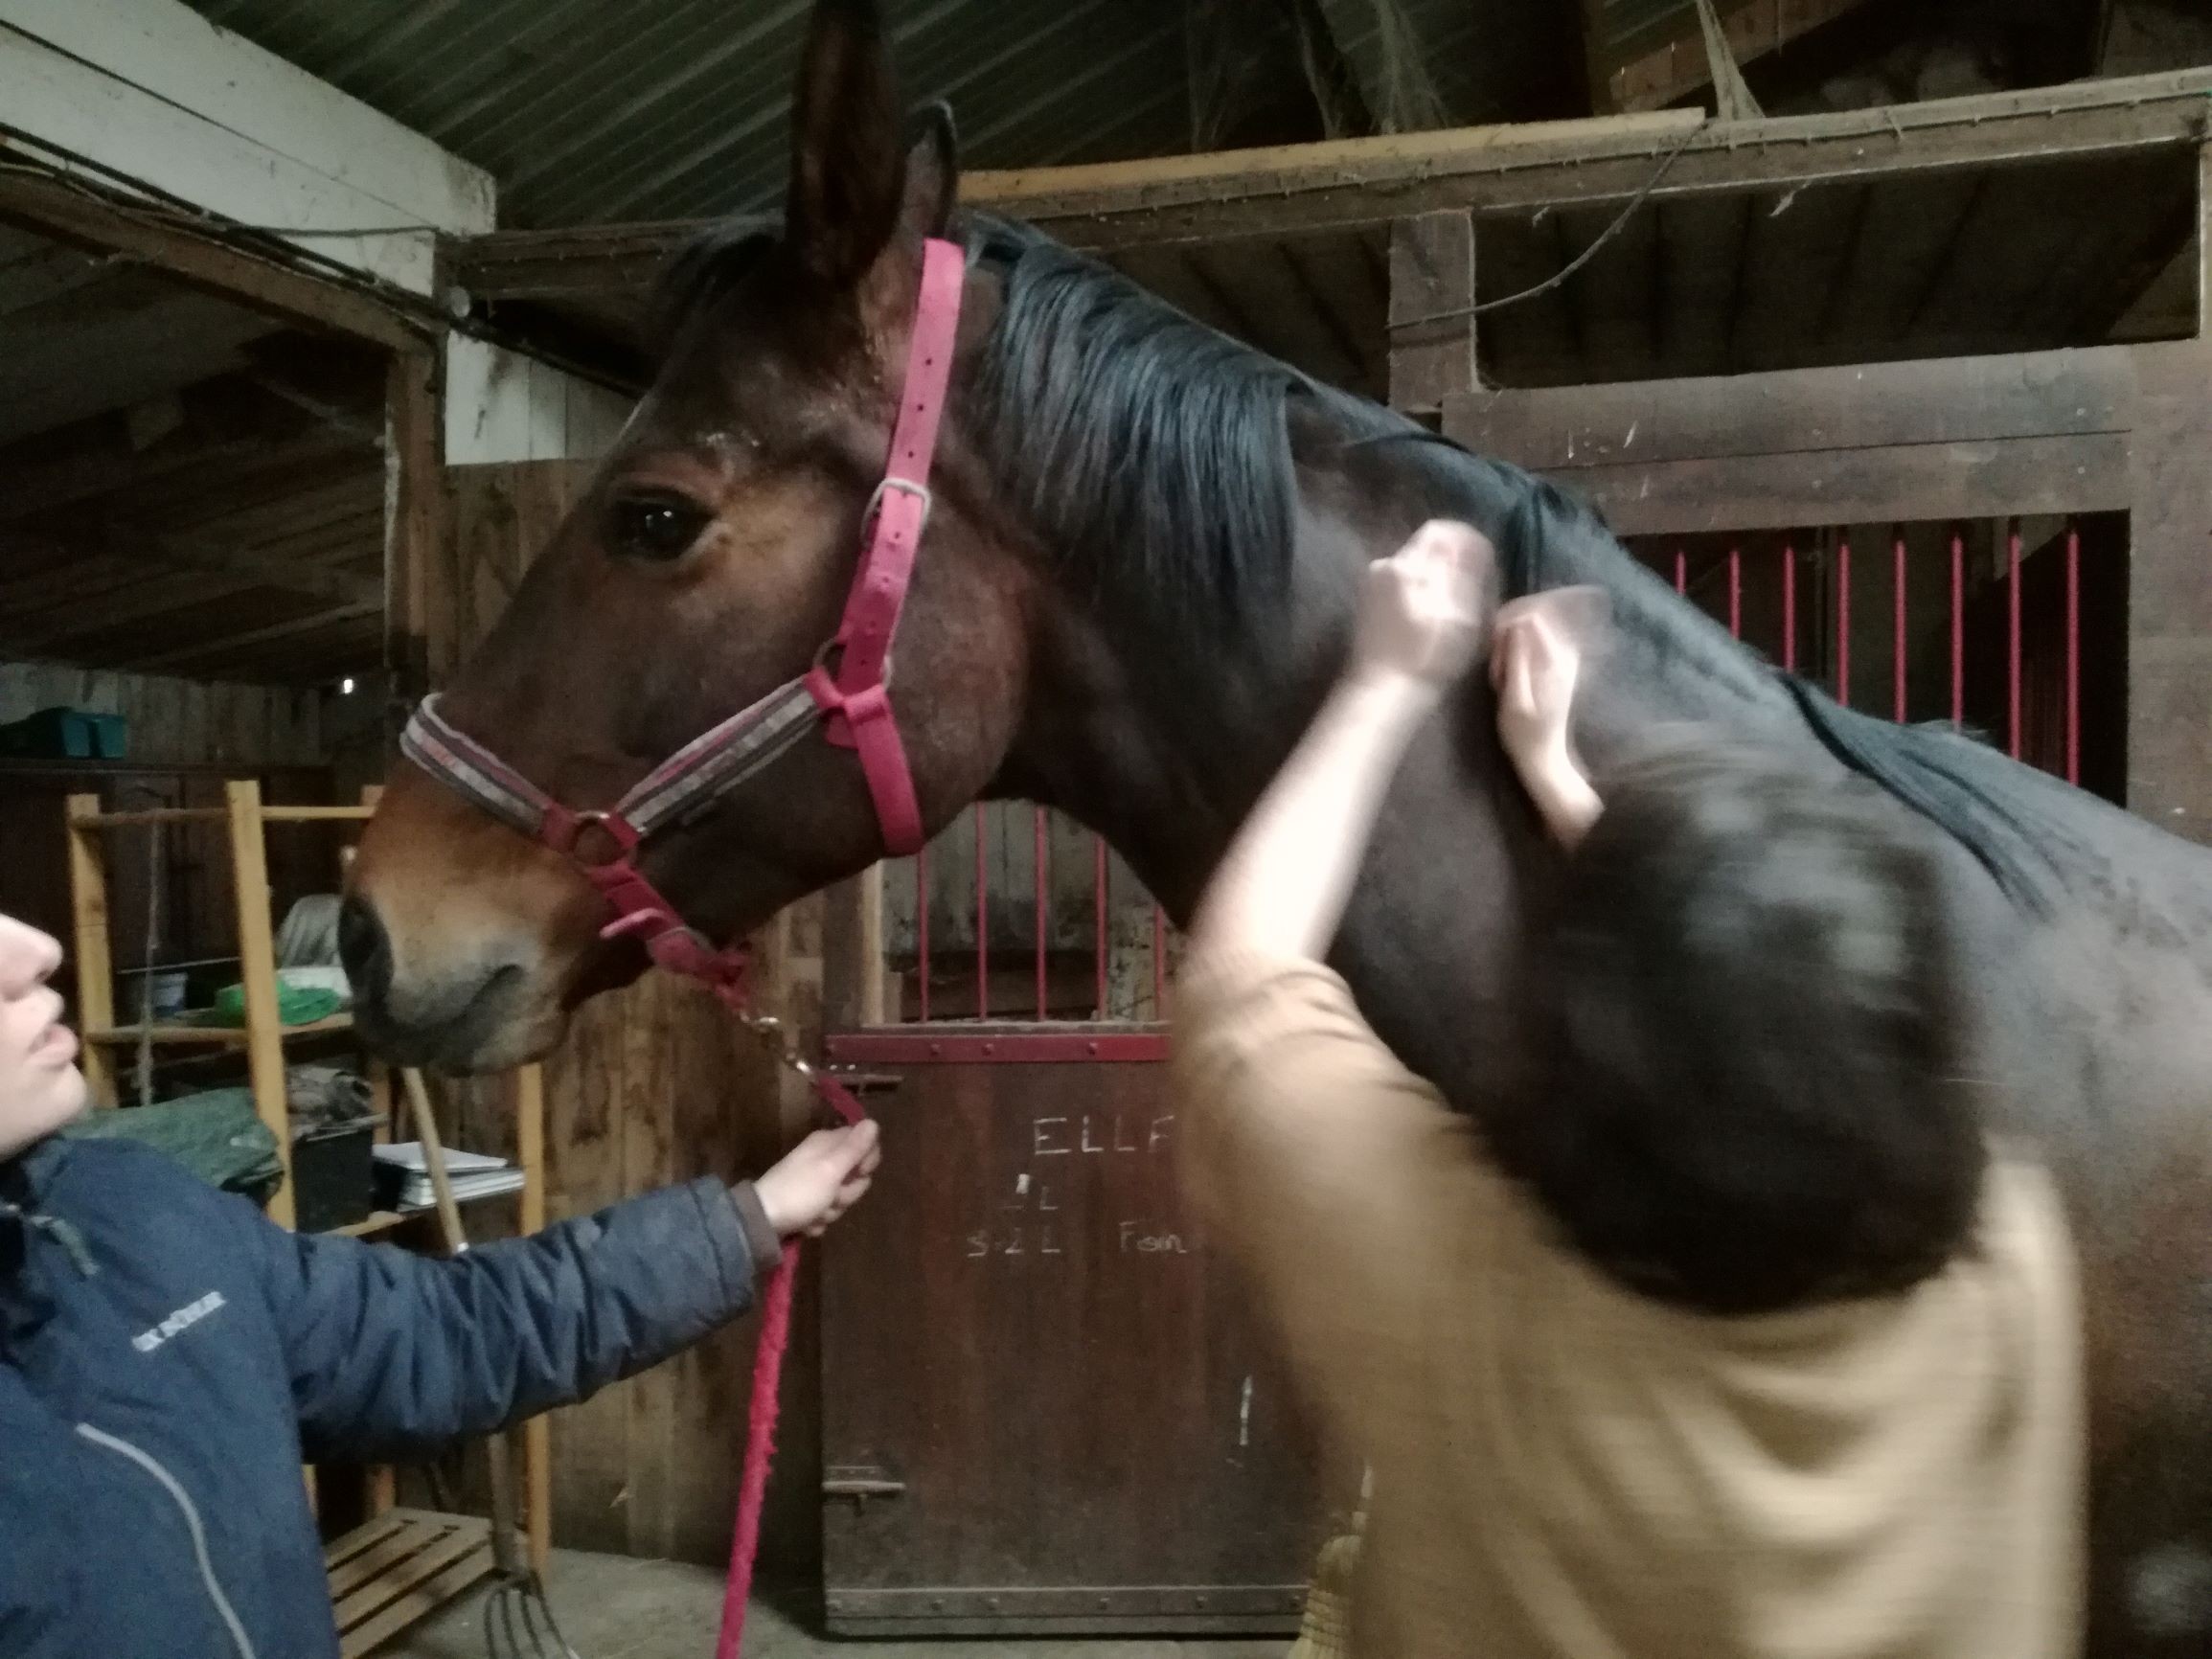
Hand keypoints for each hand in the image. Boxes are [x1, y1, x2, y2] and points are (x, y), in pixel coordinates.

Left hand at [754, 1120, 880, 1238]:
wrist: (763, 1221)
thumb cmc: (800, 1192)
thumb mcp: (831, 1169)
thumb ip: (855, 1148)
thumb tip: (874, 1122)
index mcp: (827, 1143)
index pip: (865, 1142)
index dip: (868, 1160)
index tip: (859, 1172)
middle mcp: (822, 1158)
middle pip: (856, 1174)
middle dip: (848, 1191)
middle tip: (832, 1194)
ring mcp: (814, 1181)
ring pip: (843, 1195)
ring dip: (832, 1209)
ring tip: (815, 1211)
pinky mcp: (808, 1201)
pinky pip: (827, 1210)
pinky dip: (819, 1218)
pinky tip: (807, 1220)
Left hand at [1350, 521, 1487, 687]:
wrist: (1382, 694)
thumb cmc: (1427, 656)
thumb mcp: (1459, 613)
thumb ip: (1464, 572)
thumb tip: (1472, 543)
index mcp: (1406, 564)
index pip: (1439, 531)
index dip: (1466, 540)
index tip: (1485, 560)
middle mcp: (1383, 566)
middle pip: (1425, 550)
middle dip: (1453, 562)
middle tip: (1475, 586)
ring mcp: (1371, 588)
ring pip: (1414, 569)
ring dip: (1437, 579)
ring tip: (1457, 606)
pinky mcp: (1367, 608)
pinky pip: (1401, 587)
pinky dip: (1421, 594)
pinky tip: (1432, 620)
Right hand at [1491, 603, 1581, 773]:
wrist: (1542, 757)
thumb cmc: (1523, 733)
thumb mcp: (1513, 698)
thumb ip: (1516, 660)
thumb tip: (1515, 624)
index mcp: (1555, 661)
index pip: (1530, 619)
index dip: (1505, 630)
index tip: (1493, 654)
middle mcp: (1564, 655)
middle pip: (1528, 627)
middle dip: (1506, 644)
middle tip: (1497, 676)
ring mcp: (1563, 660)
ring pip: (1527, 638)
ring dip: (1508, 655)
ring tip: (1502, 682)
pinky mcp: (1558, 667)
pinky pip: (1531, 649)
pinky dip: (1515, 661)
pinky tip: (1509, 682)